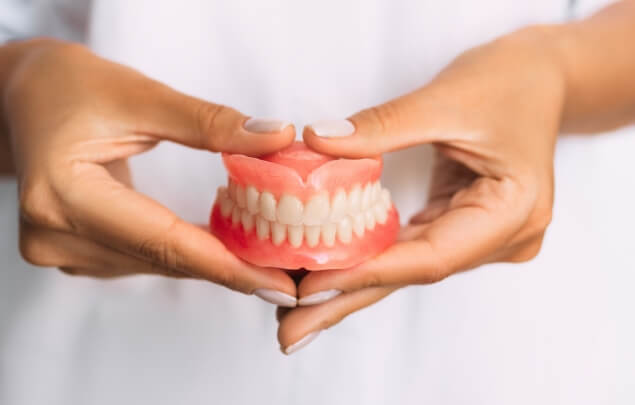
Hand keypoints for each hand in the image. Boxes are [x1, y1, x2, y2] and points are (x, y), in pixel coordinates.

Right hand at [4, 39, 297, 305]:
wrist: (22, 96)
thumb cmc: (69, 87)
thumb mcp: (141, 95)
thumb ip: (209, 123)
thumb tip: (277, 139)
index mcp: (63, 194)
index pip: (163, 241)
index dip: (226, 265)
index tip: (278, 283)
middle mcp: (54, 235)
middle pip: (162, 258)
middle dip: (229, 268)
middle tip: (288, 276)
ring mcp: (58, 249)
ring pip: (154, 263)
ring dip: (209, 261)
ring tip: (264, 258)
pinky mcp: (70, 250)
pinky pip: (141, 258)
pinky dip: (182, 252)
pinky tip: (220, 246)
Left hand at [277, 28, 564, 352]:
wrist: (540, 76)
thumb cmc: (508, 81)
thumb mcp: (445, 98)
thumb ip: (382, 125)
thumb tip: (317, 142)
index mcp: (513, 212)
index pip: (430, 256)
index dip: (366, 272)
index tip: (308, 287)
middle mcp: (502, 237)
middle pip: (413, 273)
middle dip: (347, 300)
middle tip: (290, 332)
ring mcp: (484, 235)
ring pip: (406, 266)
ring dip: (352, 284)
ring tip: (298, 310)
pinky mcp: (463, 224)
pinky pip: (409, 247)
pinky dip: (369, 257)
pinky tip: (330, 271)